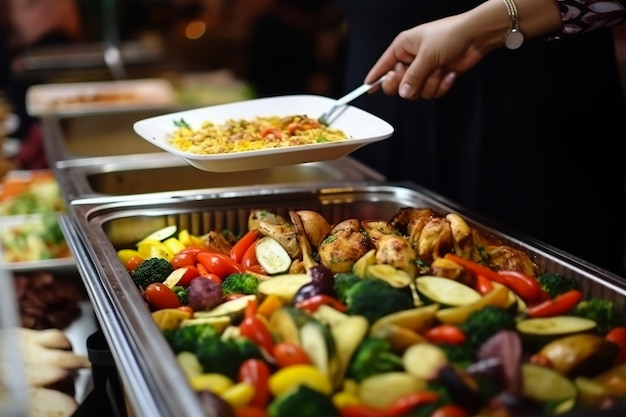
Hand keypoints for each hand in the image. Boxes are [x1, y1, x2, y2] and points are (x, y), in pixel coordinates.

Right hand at [366, 12, 487, 99]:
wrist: (475, 37)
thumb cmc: (450, 35)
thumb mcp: (426, 55)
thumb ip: (412, 77)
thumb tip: (402, 93)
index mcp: (403, 47)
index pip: (383, 65)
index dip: (375, 77)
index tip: (367, 87)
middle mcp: (411, 59)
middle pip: (397, 84)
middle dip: (407, 85)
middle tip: (412, 79)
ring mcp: (424, 70)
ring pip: (416, 92)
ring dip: (429, 84)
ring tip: (439, 70)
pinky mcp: (436, 78)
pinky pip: (431, 93)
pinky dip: (441, 86)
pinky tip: (449, 73)